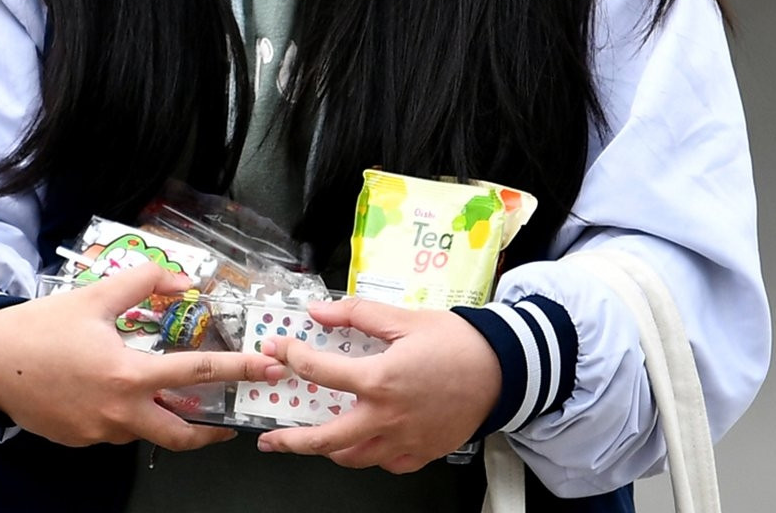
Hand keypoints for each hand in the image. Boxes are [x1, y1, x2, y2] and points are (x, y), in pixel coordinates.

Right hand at [0, 263, 279, 450]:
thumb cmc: (39, 329)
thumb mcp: (94, 296)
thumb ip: (142, 283)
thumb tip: (180, 278)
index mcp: (128, 375)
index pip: (198, 374)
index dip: (239, 370)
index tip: (266, 370)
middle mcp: (119, 412)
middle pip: (182, 433)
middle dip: (212, 432)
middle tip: (229, 422)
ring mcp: (100, 432)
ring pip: (145, 430)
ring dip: (160, 414)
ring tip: (160, 393)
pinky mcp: (81, 439)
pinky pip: (114, 430)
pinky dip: (124, 413)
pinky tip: (110, 390)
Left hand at [254, 296, 499, 473]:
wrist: (504, 370)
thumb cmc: (458, 343)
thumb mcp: (404, 318)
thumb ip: (356, 314)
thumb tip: (319, 311)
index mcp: (379, 380)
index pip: (318, 372)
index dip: (292, 357)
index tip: (280, 351)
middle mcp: (387, 417)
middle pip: (326, 439)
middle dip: (291, 440)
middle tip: (270, 439)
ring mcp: (405, 440)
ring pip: (355, 457)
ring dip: (329, 450)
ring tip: (313, 441)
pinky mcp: (423, 452)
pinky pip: (388, 463)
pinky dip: (370, 456)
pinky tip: (364, 444)